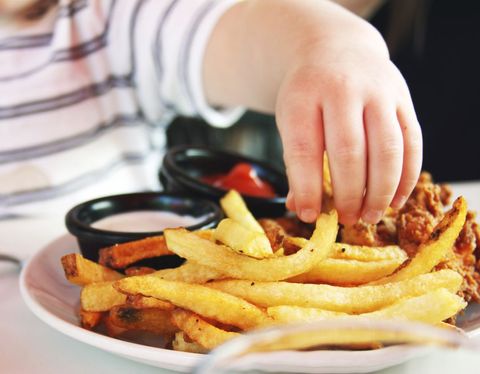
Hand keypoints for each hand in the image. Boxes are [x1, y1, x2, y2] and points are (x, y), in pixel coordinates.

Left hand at [204, 0, 421, 224]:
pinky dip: (406, 177)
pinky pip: (412, 142)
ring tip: (370, 215)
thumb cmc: (309, 95)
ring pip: (386, 149)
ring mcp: (377, 91)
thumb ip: (296, 162)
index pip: (304, 150)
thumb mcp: (290, 120)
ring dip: (380, 191)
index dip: (307, 188)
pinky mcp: (402, 98)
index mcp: (303, 97)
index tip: (309, 215)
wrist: (336, 50)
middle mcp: (342, 90)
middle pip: (348, 152)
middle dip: (348, 195)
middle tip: (346, 219)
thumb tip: (302, 208)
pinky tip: (395, 199)